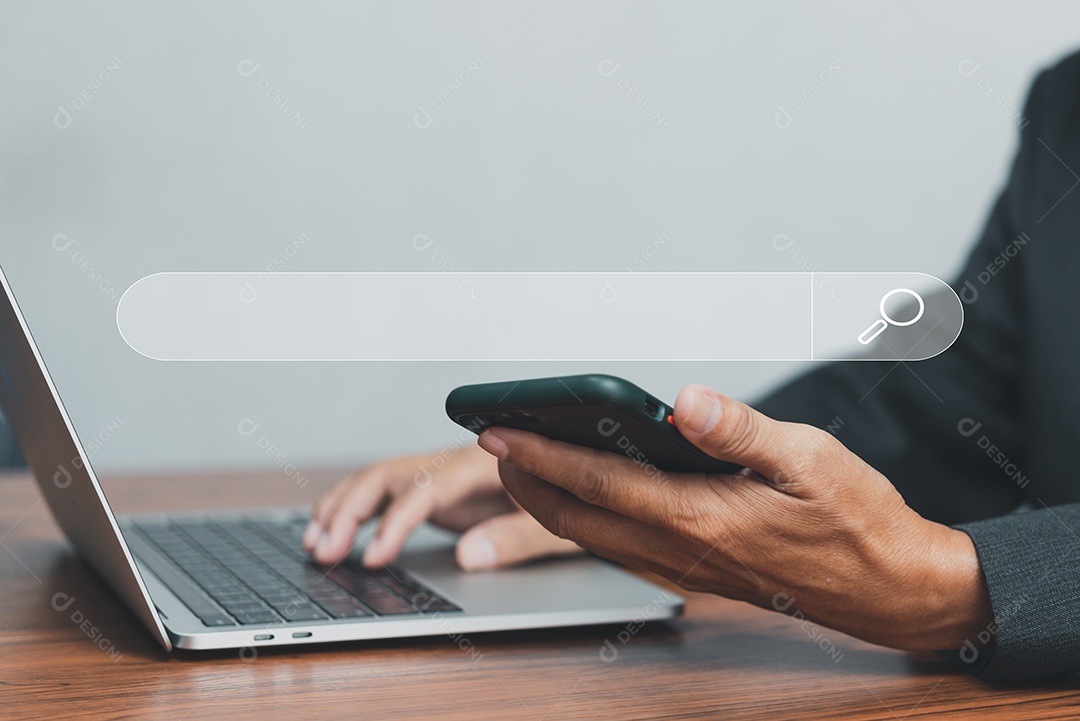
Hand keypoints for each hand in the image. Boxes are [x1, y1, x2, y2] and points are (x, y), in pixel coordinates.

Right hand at [304, 443, 580, 569]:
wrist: (581, 477)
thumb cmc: (573, 497)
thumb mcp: (559, 524)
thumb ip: (516, 537)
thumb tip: (467, 555)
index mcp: (485, 463)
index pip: (426, 488)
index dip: (395, 522)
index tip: (373, 556)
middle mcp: (455, 461)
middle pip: (388, 474)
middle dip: (350, 512)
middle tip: (324, 553)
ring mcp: (441, 473)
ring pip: (378, 479)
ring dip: (342, 508)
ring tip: (314, 545)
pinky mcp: (436, 487)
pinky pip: (385, 491)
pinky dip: (353, 507)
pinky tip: (330, 530)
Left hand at [478, 384, 991, 650]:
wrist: (890, 590)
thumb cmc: (857, 521)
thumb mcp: (810, 459)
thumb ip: (738, 430)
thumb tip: (686, 400)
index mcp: (701, 517)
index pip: (596, 479)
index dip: (538, 453)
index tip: (495, 428)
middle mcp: (681, 550)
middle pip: (576, 516)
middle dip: (523, 480)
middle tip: (490, 441)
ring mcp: (685, 569)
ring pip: (592, 537)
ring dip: (548, 502)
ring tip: (523, 466)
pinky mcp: (695, 575)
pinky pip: (620, 548)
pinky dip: (584, 521)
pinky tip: (585, 499)